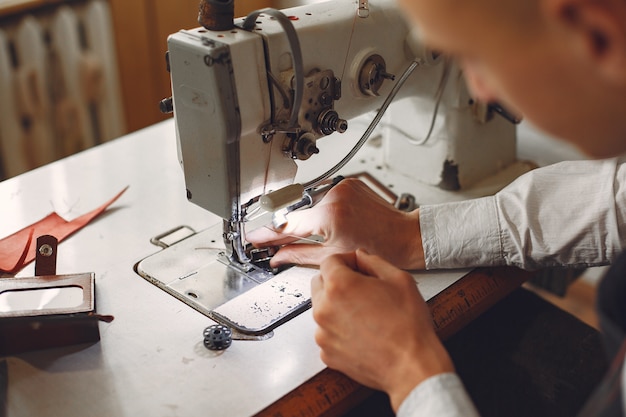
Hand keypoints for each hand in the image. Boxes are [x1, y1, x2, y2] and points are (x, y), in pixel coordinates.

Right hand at [245, 179, 424, 268]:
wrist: (406, 236)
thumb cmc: (381, 249)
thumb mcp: (334, 257)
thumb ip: (300, 256)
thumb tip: (278, 257)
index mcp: (329, 216)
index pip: (288, 225)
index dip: (268, 234)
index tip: (254, 238)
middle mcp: (334, 196)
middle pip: (299, 214)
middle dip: (292, 229)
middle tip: (278, 244)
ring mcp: (342, 187)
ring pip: (312, 206)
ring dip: (310, 220)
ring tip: (326, 235)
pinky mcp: (349, 184)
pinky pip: (326, 198)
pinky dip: (324, 211)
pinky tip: (336, 222)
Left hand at [312, 249, 453, 411]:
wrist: (411, 366)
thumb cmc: (408, 326)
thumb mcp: (399, 279)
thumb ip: (374, 261)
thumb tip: (361, 257)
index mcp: (339, 285)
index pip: (329, 261)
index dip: (346, 260)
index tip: (357, 267)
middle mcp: (324, 308)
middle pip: (320, 282)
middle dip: (337, 280)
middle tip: (362, 288)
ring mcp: (323, 333)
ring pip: (322, 309)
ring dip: (337, 305)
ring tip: (365, 313)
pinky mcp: (327, 353)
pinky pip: (327, 333)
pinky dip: (339, 329)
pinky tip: (362, 331)